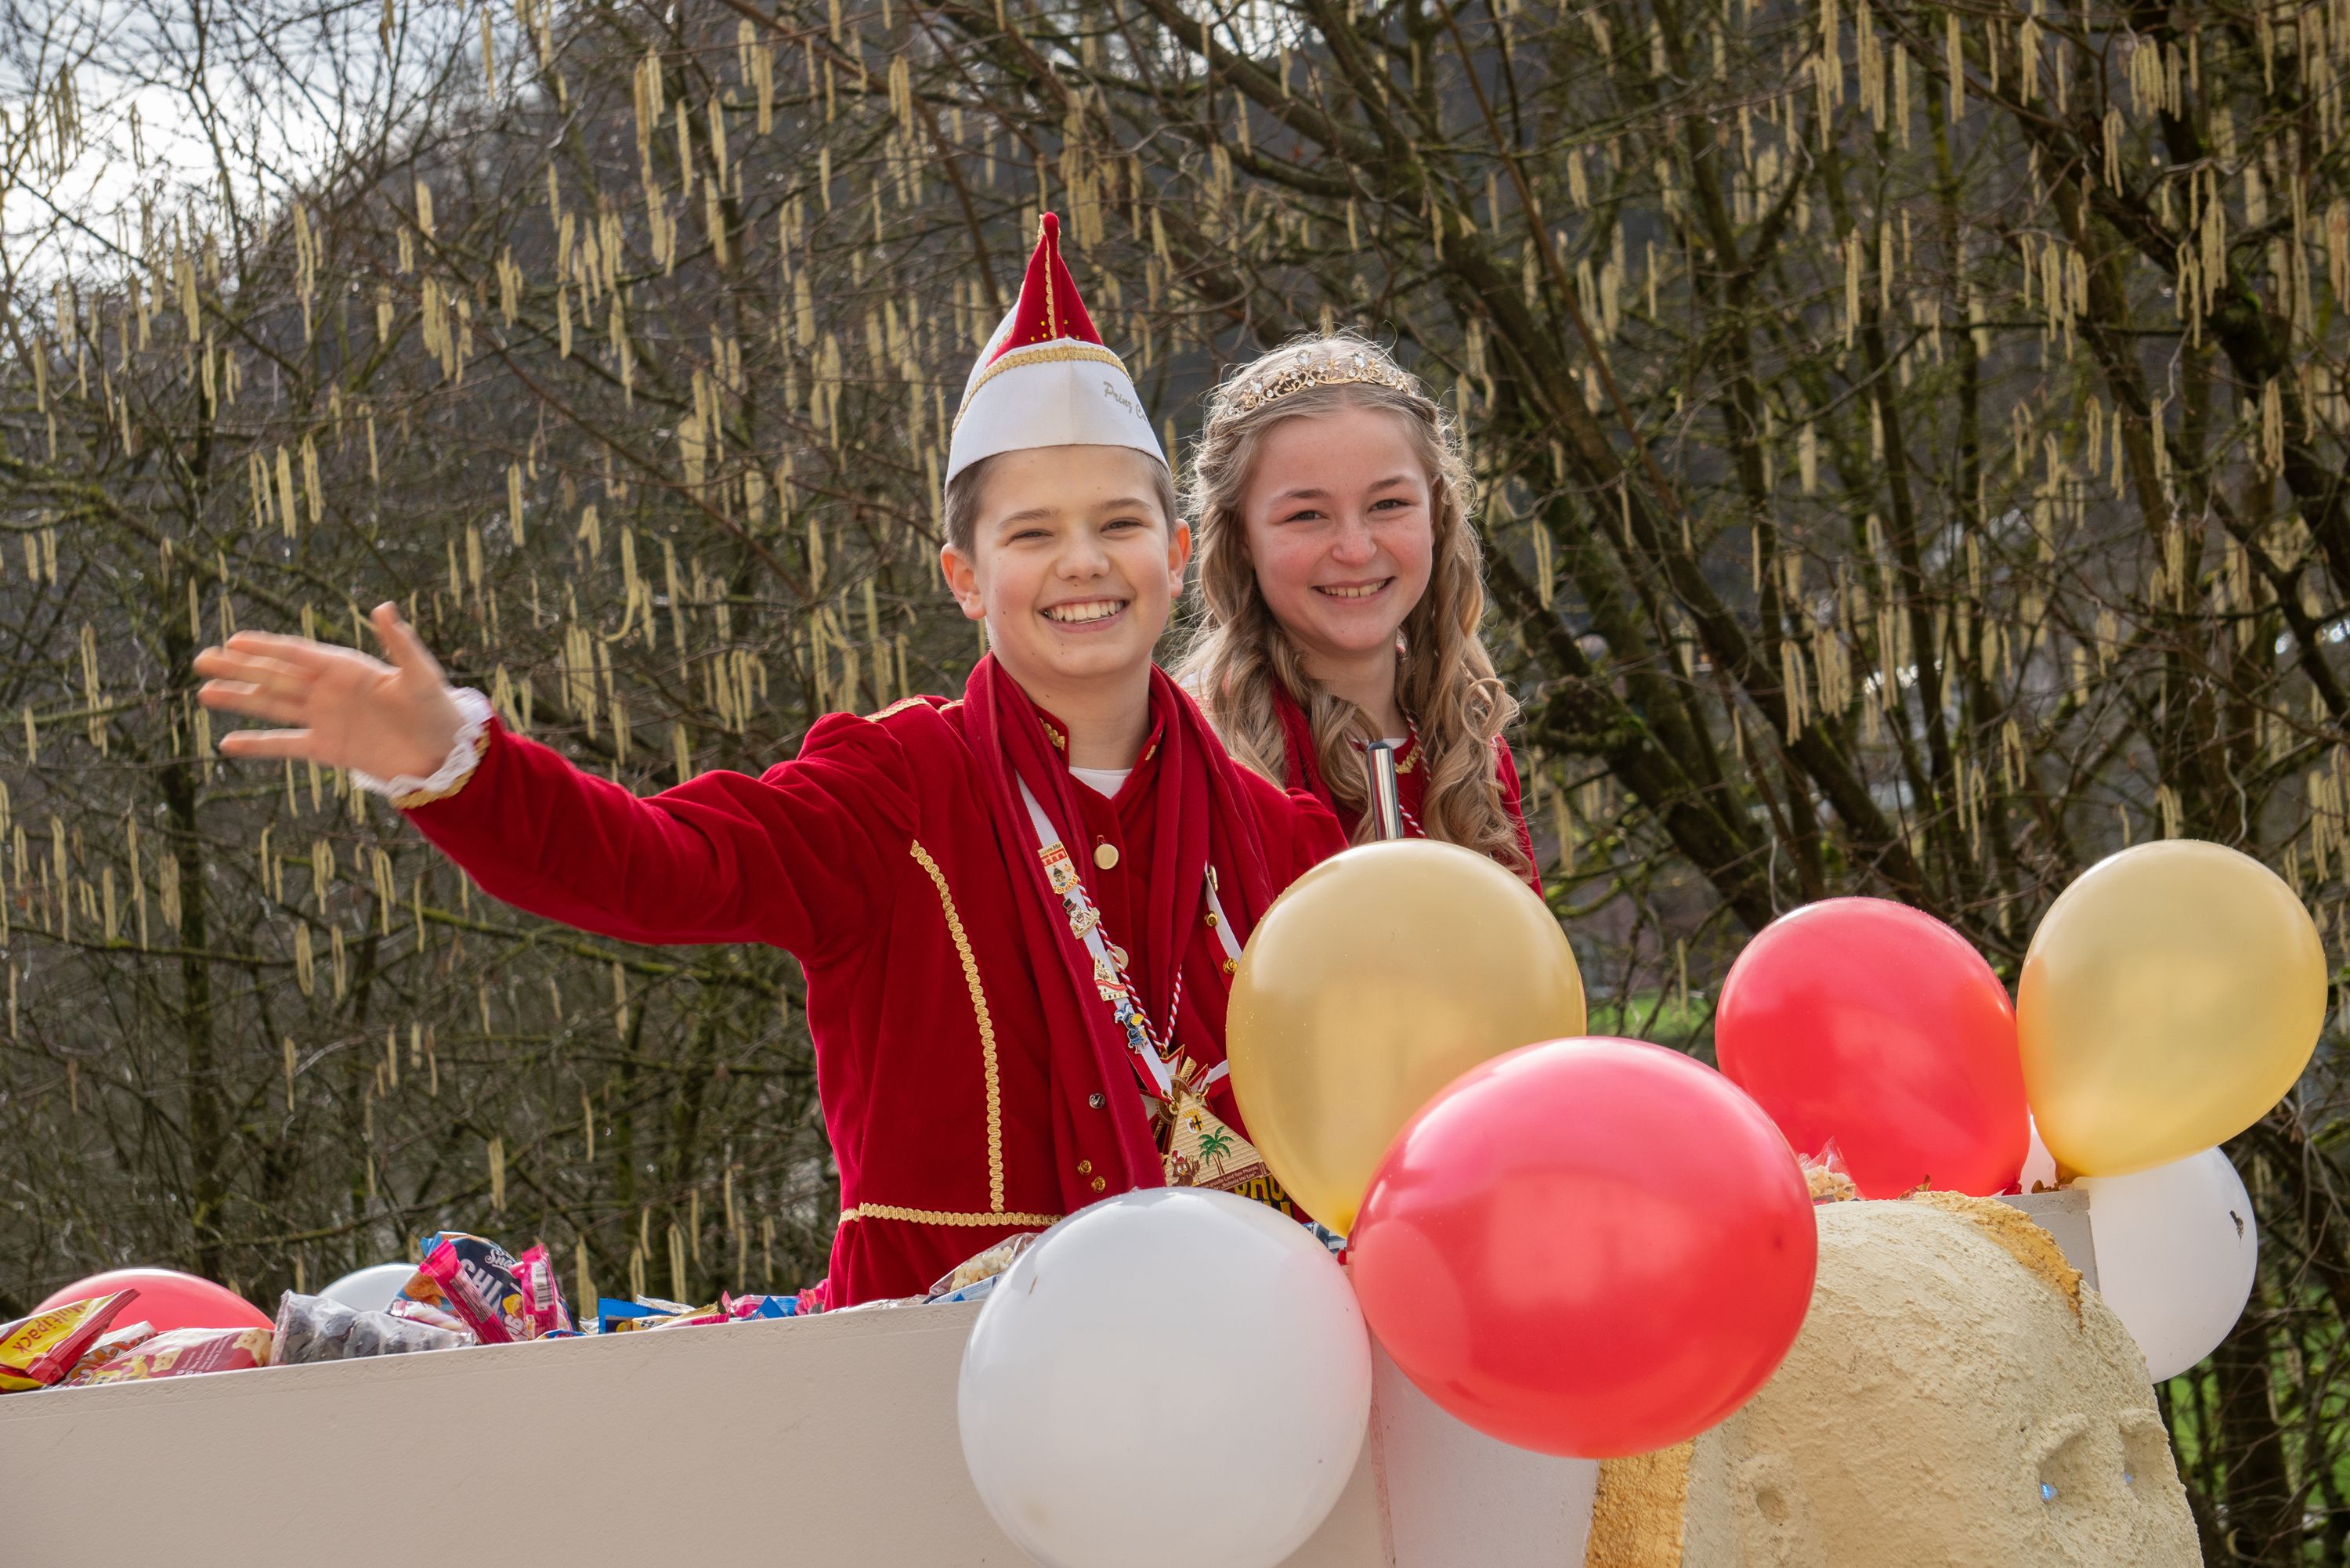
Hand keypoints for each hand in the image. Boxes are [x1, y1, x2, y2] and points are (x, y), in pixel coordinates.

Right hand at [195, 603, 464, 780]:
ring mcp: (326, 720)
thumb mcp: (420, 674)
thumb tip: (383, 607)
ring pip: (274, 707)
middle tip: (202, 659)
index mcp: (347, 669)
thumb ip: (400, 644)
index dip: (266, 647)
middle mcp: (329, 692)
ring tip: (205, 693)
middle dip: (240, 668)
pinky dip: (259, 745)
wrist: (444, 753)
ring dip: (240, 700)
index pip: (297, 654)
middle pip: (276, 677)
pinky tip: (228, 743)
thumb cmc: (437, 709)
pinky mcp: (329, 749)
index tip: (233, 639)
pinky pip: (287, 745)